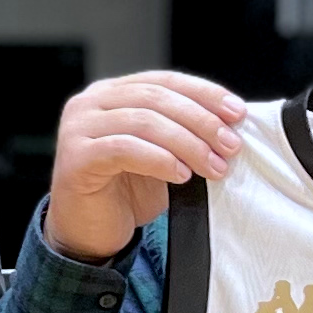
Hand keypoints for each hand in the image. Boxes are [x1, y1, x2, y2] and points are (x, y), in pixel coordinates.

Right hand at [47, 72, 250, 259]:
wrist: (89, 232)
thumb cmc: (125, 192)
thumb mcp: (160, 153)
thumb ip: (180, 132)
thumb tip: (229, 124)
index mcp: (111, 93)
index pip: (164, 80)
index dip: (204, 93)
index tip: (236, 113)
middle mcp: (90, 103)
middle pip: (156, 98)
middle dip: (201, 121)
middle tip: (230, 145)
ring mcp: (78, 128)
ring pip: (144, 121)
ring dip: (187, 144)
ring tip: (213, 166)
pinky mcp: (76, 157)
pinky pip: (125, 149)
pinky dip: (160, 160)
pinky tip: (181, 175)